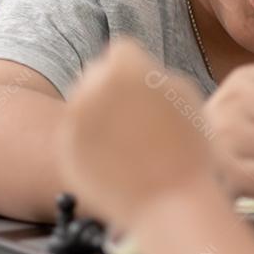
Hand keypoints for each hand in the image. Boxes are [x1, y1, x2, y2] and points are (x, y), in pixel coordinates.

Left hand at [58, 38, 216, 228]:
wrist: (169, 203)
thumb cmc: (188, 149)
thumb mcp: (185, 96)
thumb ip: (156, 75)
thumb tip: (138, 72)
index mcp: (126, 68)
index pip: (122, 50)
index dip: (138, 68)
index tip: (149, 89)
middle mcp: (92, 87)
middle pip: (97, 73)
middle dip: (114, 88)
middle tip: (138, 116)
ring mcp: (74, 119)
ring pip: (84, 102)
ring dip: (101, 113)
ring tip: (130, 141)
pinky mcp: (65, 148)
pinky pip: (78, 133)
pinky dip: (92, 141)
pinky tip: (118, 159)